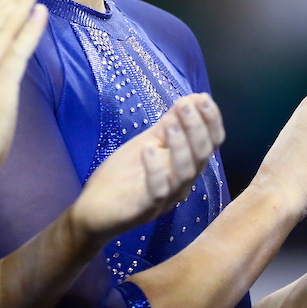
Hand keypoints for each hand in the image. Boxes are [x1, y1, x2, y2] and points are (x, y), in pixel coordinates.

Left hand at [71, 93, 224, 239]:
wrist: (95, 209)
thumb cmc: (124, 175)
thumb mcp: (147, 142)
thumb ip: (169, 124)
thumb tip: (193, 98)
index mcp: (185, 165)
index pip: (210, 144)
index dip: (211, 121)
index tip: (204, 98)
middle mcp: (182, 182)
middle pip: (201, 156)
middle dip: (196, 127)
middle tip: (186, 104)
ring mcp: (166, 198)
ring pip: (185, 173)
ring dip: (180, 146)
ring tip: (171, 124)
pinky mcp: (146, 208)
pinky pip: (158, 190)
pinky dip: (155, 169)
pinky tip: (148, 149)